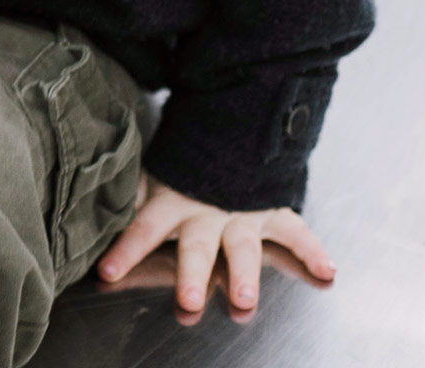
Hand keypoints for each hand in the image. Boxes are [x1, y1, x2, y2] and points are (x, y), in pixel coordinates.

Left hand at [94, 172, 335, 313]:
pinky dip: (312, 251)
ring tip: (243, 298)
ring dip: (244, 274)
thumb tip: (97, 211)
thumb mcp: (153, 174)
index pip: (144, 227)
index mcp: (173, 202)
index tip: (108, 271)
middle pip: (198, 247)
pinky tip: (326, 270)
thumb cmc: (184, 161)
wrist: (231, 124)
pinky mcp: (273, 209)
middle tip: (189, 301)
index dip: (126, 249)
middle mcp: (207, 211)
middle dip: (192, 274)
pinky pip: (296, 231)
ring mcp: (243, 212)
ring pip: (244, 247)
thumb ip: (132, 195)